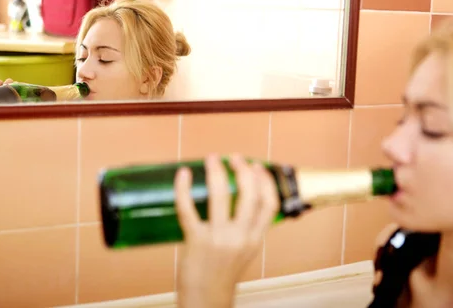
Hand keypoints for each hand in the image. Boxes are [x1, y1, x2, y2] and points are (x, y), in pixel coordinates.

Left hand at [174, 154, 279, 307]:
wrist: (206, 299)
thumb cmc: (222, 273)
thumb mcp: (245, 251)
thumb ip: (248, 227)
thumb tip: (244, 198)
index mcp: (255, 239)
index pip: (269, 205)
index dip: (266, 182)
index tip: (258, 166)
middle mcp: (240, 237)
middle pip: (248, 195)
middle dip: (243, 170)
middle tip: (234, 158)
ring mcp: (217, 238)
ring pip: (221, 196)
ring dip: (216, 172)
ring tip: (212, 159)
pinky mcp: (195, 240)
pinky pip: (187, 208)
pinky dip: (183, 188)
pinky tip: (183, 174)